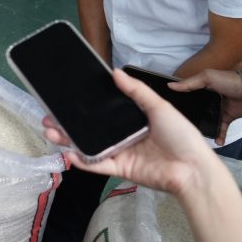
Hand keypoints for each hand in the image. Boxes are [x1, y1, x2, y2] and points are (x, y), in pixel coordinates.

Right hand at [42, 69, 220, 195]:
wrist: (192, 169)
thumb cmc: (181, 135)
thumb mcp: (159, 106)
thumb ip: (136, 91)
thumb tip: (116, 72)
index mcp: (133, 119)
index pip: (104, 111)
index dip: (85, 106)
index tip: (66, 98)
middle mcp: (124, 135)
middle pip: (90, 128)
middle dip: (67, 124)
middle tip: (49, 117)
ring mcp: (121, 153)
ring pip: (89, 145)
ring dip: (68, 140)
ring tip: (50, 132)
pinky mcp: (120, 169)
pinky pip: (97, 164)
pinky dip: (82, 160)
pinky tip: (68, 152)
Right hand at [171, 69, 241, 145]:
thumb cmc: (228, 81)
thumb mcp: (207, 77)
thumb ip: (190, 83)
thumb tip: (169, 86)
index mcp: (202, 87)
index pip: (187, 94)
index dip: (178, 101)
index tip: (167, 110)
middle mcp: (208, 99)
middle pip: (195, 109)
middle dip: (188, 118)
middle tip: (177, 127)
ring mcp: (217, 109)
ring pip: (206, 121)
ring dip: (202, 128)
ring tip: (193, 136)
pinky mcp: (226, 118)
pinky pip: (220, 128)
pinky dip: (218, 136)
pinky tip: (215, 142)